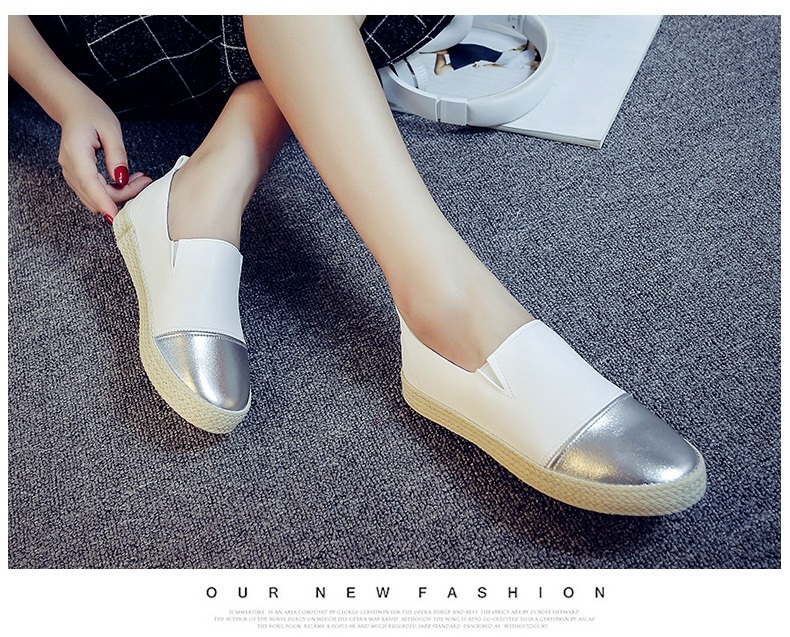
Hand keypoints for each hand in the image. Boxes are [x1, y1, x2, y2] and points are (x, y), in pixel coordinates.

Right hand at [57, 92, 151, 221]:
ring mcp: (71, 173)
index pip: (90, 184)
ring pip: (96, 196)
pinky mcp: (77, 175)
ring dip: (119, 193)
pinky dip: (112, 190)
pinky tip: (126, 179)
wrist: (73, 107)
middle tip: (145, 181)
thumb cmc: (91, 113)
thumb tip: (121, 179)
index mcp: (76, 153)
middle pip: (96, 194)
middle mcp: (70, 166)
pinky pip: (95, 190)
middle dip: (123, 194)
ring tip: (139, 178)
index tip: (116, 217)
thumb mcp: (111, 128)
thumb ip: (117, 154)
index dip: (104, 202)